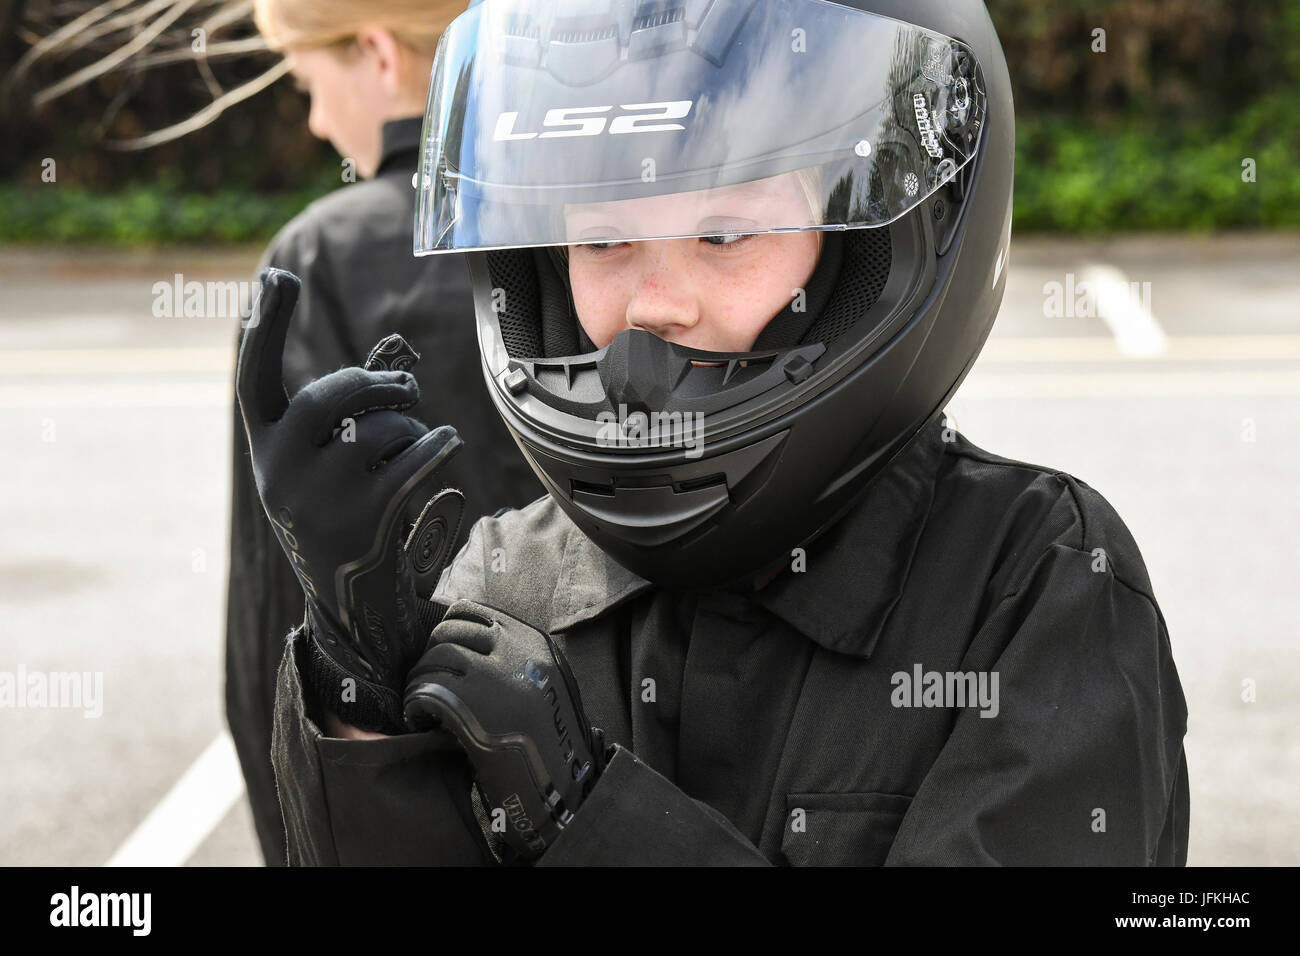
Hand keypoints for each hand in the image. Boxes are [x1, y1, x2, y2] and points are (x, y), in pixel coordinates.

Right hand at [236, 267, 465, 732]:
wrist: (349, 596)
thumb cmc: (342, 508)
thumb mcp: (329, 460)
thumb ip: (353, 408)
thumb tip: (398, 355)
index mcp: (264, 448)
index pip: (253, 378)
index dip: (266, 328)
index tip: (277, 277)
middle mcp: (281, 472)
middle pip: (331, 394)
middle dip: (376, 382)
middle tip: (403, 387)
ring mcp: (320, 499)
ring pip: (379, 429)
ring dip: (409, 424)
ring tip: (414, 437)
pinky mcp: (365, 520)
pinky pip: (413, 459)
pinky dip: (437, 443)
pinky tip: (447, 440)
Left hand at [403, 599, 610, 862]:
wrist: (562, 785)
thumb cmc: (552, 738)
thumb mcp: (548, 680)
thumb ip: (518, 657)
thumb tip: (470, 642)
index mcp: (533, 641)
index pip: (473, 611)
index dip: (448, 628)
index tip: (441, 648)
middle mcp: (513, 650)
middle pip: (447, 633)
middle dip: (430, 655)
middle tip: (427, 680)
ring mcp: (491, 675)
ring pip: (432, 660)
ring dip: (419, 681)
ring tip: (422, 704)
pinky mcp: (469, 704)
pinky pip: (424, 690)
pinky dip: (415, 705)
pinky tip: (420, 720)